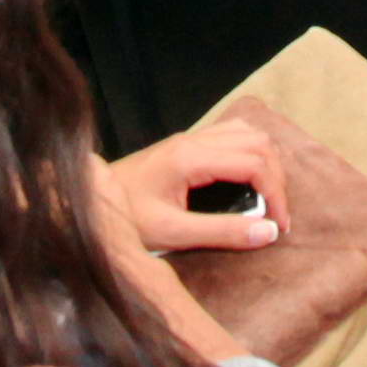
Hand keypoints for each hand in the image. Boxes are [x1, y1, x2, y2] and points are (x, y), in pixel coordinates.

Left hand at [98, 120, 286, 259]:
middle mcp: (193, 140)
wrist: (86, 202)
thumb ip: (222, 232)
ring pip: (248, 133)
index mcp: (191, 158)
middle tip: (276, 216)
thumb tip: (268, 232)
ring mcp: (189, 138)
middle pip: (258, 143)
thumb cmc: (123, 219)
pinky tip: (247, 181)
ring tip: (267, 199)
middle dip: (277, 178)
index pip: (255, 163)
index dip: (277, 194)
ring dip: (266, 163)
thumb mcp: (173, 233)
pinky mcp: (185, 145)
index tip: (280, 226)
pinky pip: (232, 135)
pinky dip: (251, 154)